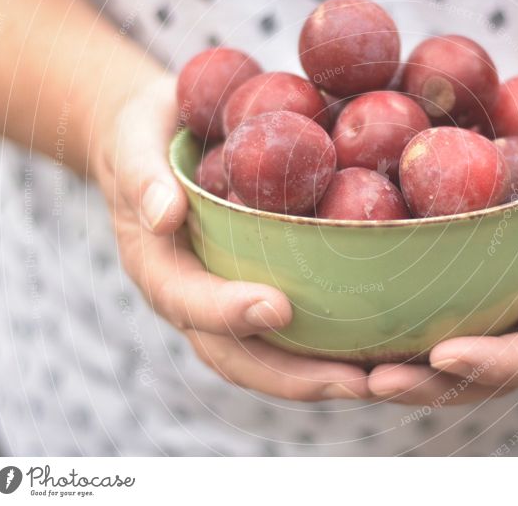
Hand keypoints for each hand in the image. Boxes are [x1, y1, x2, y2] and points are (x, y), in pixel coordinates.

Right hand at [90, 75, 371, 400]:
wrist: (154, 142)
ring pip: (269, 359)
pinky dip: (331, 348)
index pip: (188, 301)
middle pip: (236, 356)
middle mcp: (193, 298)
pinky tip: (381, 348)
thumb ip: (143, 174)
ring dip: (321, 378)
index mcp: (159, 267)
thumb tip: (164, 213)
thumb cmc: (146, 137)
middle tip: (353, 381)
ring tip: (378, 380)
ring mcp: (225, 302)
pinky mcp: (255, 291)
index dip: (228, 312)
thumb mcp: (136, 141)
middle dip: (293, 377)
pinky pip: (292, 333)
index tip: (278, 308)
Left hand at [367, 87, 517, 403]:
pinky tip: (341, 328)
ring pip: (452, 360)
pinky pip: (433, 318)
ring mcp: (505, 305)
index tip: (445, 352)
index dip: (497, 364)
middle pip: (488, 375)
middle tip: (372, 382)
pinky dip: (390, 333)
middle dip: (431, 386)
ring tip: (343, 372)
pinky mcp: (474, 286)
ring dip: (399, 375)